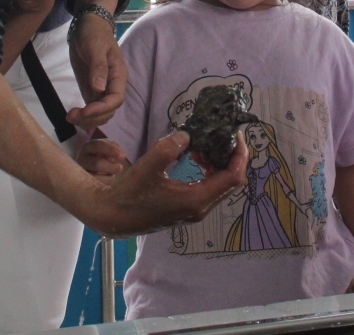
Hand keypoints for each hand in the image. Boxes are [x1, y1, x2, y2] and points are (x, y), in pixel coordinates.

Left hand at [67, 12, 128, 128]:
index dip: (102, 108)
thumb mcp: (95, 47)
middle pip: (109, 111)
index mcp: (118, 75)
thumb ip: (98, 67)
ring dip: (87, 120)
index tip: (84, 111)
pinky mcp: (91, 90)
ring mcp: (102, 89)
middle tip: (71, 115)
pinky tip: (72, 115)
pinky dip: (83, 116)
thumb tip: (99, 89)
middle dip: (92, 117)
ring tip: (69, 116)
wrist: (87, 27)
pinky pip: (92, 109)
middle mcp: (112, 85)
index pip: (116, 99)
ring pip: (100, 113)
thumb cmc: (94, 34)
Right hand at [77, 133, 127, 185]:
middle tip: (120, 168)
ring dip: (110, 176)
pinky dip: (106, 183)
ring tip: (112, 173)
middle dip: (112, 167)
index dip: (111, 150)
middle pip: (97, 164)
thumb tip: (121, 154)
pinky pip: (98, 187)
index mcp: (88, 147)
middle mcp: (81, 159)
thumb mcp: (107, 148)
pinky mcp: (84, 186)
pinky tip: (106, 179)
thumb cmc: (102, 156)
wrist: (89, 169)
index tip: (123, 156)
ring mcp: (81, 174)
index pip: (98, 145)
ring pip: (97, 177)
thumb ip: (114, 147)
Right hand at [83, 130, 247, 236]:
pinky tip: (195, 157)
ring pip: (220, 186)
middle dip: (232, 157)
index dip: (240, 156)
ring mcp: (194, 211)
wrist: (114, 217)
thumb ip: (169, 148)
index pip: (232, 177)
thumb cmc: (129, 194)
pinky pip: (209, 189)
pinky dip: (209, 171)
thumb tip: (187, 135)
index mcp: (196, 200)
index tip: (237, 136)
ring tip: (205, 145)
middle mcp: (200, 209)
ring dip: (219, 164)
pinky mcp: (187, 209)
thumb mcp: (147, 167)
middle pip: (231, 182)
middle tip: (224, 136)